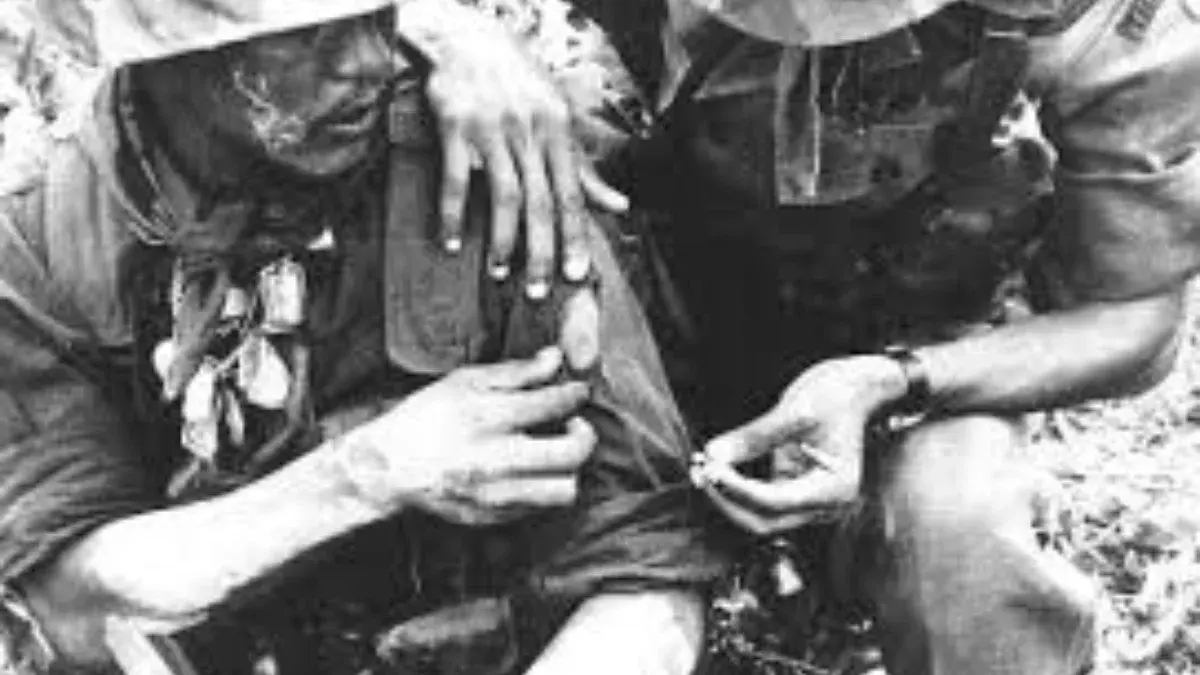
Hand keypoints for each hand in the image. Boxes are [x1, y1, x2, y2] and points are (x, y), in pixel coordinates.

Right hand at [345, 347, 596, 525]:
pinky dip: (543, 487)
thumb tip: (555, 359)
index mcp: (489, 418)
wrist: (388, 467)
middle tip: (573, 425)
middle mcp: (497, 460)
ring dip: (568, 470)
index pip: (555, 404)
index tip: (576, 392)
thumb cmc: (426, 417)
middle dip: (585, 435)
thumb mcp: (465, 382)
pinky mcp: (493, 518)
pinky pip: (539, 508)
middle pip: (572, 454)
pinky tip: (529, 471)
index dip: (575, 394)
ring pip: (564, 490)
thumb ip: (515, 372)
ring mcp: (497, 494)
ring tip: (555, 454)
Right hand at [415, 4, 628, 297]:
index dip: (575, 237)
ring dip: (502, 239)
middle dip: (542, 251)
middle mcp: (531, 132)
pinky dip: (453, 213)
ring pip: (504, 193)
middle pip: (541, 202)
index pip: (572, 194)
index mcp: (559, 133)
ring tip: (499, 273)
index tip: (576, 276)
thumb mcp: (560, 120)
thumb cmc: (519, 85)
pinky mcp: (457, 125)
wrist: (468, 40)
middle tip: (538, 292)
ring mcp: (493, 129)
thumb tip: (620, 207)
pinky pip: (457, 178)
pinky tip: (449, 242)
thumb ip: (585, 169)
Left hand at [696, 356, 906, 535]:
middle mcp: (825, 504)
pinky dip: (736, 486)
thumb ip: (754, 437)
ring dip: (727, 497)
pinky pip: (759, 499)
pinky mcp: (794, 488)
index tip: (709, 467)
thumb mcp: (795, 411)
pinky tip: (713, 466)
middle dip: (728, 501)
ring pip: (759, 515)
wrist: (859, 386)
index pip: (774, 502)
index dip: (737, 488)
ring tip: (700, 467)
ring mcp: (809, 499)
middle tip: (699, 472)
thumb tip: (712, 455)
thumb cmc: (837, 393)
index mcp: (834, 489)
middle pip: (764, 521)